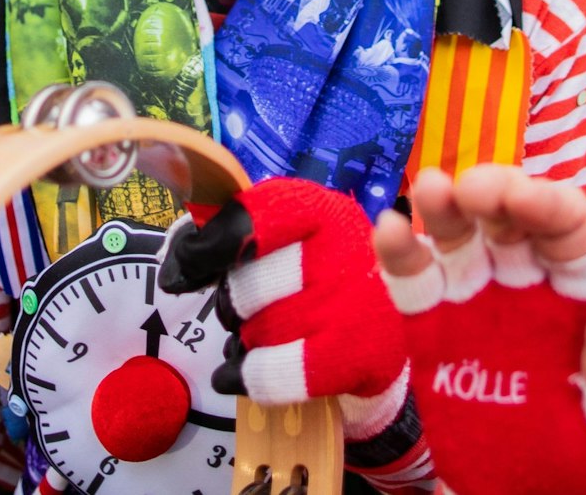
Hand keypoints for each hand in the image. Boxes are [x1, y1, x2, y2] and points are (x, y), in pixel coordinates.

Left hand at [160, 178, 411, 441]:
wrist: (402, 337)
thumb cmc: (334, 285)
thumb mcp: (304, 243)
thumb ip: (248, 235)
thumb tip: (183, 256)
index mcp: (330, 211)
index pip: (258, 214)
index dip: (213, 242)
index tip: (189, 265)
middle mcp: (347, 248)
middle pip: (247, 284)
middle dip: (237, 302)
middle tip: (257, 307)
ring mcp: (357, 304)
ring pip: (257, 331)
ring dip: (246, 340)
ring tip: (268, 337)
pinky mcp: (362, 355)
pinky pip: (273, 372)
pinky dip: (244, 375)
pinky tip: (234, 374)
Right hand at [374, 167, 585, 494]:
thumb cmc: (583, 463)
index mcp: (579, 295)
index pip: (570, 231)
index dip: (549, 205)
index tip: (526, 198)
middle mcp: (527, 286)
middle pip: (511, 221)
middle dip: (494, 193)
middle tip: (471, 189)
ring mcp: (476, 304)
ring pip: (460, 238)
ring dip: (445, 209)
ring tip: (431, 190)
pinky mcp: (432, 331)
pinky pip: (415, 282)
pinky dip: (399, 252)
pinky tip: (389, 228)